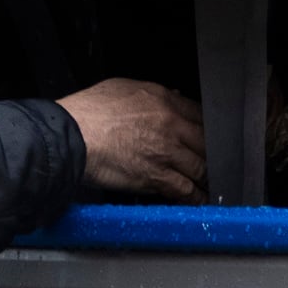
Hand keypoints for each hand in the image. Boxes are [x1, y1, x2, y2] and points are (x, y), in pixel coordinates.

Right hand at [59, 79, 204, 202]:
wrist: (72, 136)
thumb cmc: (88, 112)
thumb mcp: (122, 87)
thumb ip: (151, 93)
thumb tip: (171, 96)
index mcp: (163, 100)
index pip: (201, 114)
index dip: (209, 128)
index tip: (209, 137)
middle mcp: (171, 125)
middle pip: (207, 142)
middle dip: (213, 153)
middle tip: (215, 161)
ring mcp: (166, 153)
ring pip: (201, 167)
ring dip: (207, 177)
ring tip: (210, 184)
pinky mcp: (157, 177)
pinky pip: (186, 190)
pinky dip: (195, 197)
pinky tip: (199, 200)